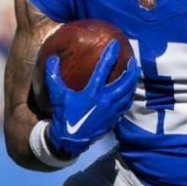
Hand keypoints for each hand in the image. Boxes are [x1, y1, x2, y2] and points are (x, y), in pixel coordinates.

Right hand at [45, 40, 139, 158]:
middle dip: (131, 69)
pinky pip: (126, 104)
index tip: (116, 44)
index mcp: (92, 93)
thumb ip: (53, 76)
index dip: (110, 55)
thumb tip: (52, 58)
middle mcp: (106, 101)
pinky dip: (129, 95)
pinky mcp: (114, 119)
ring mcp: (112, 111)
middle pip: (125, 82)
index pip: (104, 69)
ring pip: (128, 93)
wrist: (70, 141)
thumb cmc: (63, 116)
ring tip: (134, 72)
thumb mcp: (57, 95)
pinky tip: (128, 91)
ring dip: (132, 81)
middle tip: (133, 59)